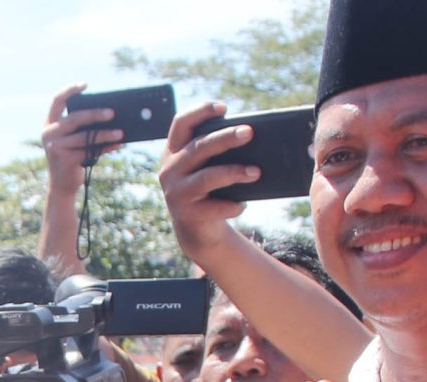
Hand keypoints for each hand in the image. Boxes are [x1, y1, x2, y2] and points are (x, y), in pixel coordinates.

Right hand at [42, 84, 122, 195]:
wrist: (62, 184)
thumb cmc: (72, 155)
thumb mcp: (73, 138)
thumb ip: (83, 126)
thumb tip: (110, 113)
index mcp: (50, 123)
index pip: (57, 101)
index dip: (69, 90)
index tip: (85, 84)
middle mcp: (49, 133)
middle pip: (74, 118)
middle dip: (94, 114)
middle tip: (112, 112)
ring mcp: (56, 148)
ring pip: (85, 137)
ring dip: (105, 134)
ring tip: (121, 132)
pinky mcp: (65, 161)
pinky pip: (90, 151)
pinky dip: (106, 147)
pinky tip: (118, 144)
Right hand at [158, 100, 260, 263]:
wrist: (197, 229)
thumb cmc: (209, 188)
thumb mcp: (207, 166)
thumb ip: (219, 151)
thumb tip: (252, 137)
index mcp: (174, 151)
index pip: (181, 123)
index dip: (200, 112)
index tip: (223, 107)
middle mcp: (170, 170)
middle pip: (199, 147)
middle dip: (225, 138)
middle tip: (249, 132)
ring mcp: (176, 193)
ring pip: (207, 177)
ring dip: (234, 173)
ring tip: (257, 172)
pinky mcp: (187, 215)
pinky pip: (215, 207)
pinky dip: (232, 205)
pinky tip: (242, 204)